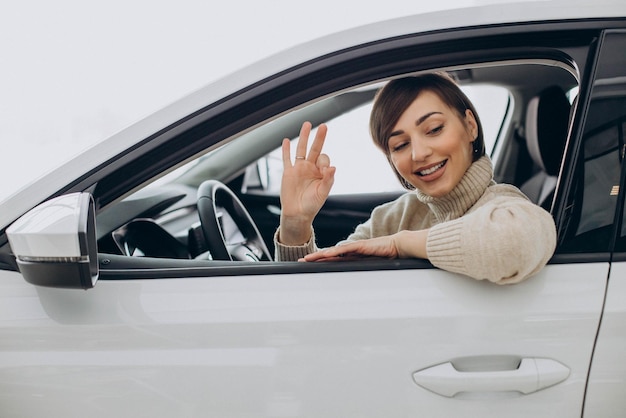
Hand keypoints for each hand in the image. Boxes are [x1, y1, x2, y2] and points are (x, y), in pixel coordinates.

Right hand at [279, 122, 335, 244]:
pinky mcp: (288, 172)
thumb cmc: (311, 205)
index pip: (324, 160)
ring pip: (301, 149)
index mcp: (320, 173)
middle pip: (315, 149)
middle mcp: (310, 168)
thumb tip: (332, 167)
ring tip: (307, 125)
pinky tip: (287, 141)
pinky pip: (287, 159)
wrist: (297, 214)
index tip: (324, 170)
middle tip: (323, 126)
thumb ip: (328, 180)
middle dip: (319, 137)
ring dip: (304, 137)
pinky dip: (286, 150)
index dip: (324, 162)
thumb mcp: (322, 193)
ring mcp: (299, 169)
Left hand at [300, 230, 428, 261]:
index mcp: (352, 256)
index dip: (320, 261)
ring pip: (333, 252)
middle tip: (301, 262)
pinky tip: (325, 255)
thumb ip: (362, 271)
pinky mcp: (360, 246)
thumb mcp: (371, 267)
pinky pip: (344, 250)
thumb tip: (355, 286)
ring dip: (320, 255)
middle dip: (315, 258)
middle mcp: (350, 251)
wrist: (397, 246)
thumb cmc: (386, 257)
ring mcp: (354, 248)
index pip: (332, 259)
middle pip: (329, 255)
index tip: (309, 265)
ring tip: (308, 259)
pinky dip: (334, 252)